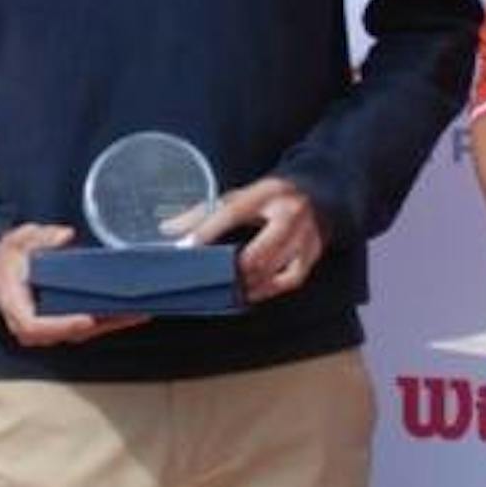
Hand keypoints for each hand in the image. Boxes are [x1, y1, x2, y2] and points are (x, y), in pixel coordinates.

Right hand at [0, 223, 144, 346]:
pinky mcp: (66, 324)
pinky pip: (90, 327)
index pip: (34, 326)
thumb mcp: (17, 241)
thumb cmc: (10, 260)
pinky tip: (134, 312)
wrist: (5, 273)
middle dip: (99, 325)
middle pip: (68, 333)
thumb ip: (37, 236)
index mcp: (15, 307)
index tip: (86, 319)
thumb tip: (64, 235)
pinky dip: (112, 320)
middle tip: (127, 313)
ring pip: (83, 333)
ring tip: (138, 312)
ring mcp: (51, 328)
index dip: (61, 325)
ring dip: (112, 324)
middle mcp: (33, 325)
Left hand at [173, 177, 327, 304]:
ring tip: (228, 288)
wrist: (317, 194)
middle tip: (213, 277)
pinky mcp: (312, 254)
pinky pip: (288, 280)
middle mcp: (288, 214)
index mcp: (266, 194)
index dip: (207, 231)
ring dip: (245, 283)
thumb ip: (205, 213)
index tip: (186, 247)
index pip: (232, 213)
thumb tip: (168, 230)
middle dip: (231, 270)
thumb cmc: (270, 198)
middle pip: (255, 253)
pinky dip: (266, 290)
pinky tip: (251, 292)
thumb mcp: (240, 196)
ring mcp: (304, 236)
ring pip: (270, 270)